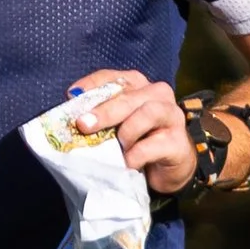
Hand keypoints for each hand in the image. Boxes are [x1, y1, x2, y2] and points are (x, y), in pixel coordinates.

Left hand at [69, 69, 198, 197]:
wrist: (166, 170)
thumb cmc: (137, 142)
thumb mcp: (115, 126)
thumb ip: (98, 118)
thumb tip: (71, 117)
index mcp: (138, 86)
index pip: (113, 77)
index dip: (91, 85)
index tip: (71, 96)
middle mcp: (157, 94)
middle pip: (129, 96)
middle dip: (104, 111)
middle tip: (83, 125)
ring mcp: (171, 116)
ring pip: (147, 112)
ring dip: (126, 132)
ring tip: (115, 148)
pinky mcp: (178, 142)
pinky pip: (154, 145)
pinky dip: (135, 155)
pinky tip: (126, 163)